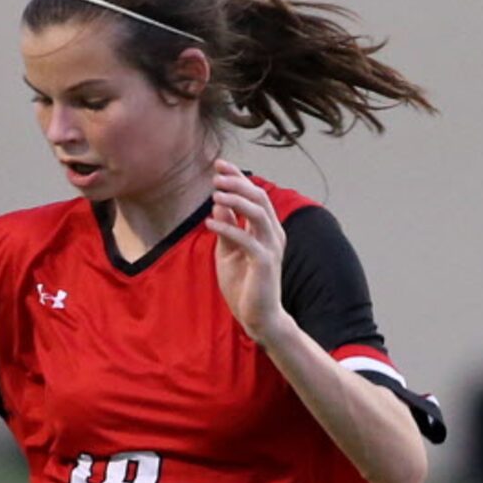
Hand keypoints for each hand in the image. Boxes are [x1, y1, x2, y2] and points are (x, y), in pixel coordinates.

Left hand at [206, 160, 288, 344]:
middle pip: (259, 198)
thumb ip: (227, 228)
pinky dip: (228, 229)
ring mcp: (271, 247)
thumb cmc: (244, 285)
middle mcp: (273, 234)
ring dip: (235, 200)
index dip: (238, 178)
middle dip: (238, 183)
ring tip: (214, 192)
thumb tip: (219, 202)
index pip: (255, 196)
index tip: (220, 165)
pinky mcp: (264, 263)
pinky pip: (246, 240)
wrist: (258, 317)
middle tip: (216, 174)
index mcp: (267, 229)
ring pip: (258, 213)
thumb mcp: (229, 252)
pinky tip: (209, 222)